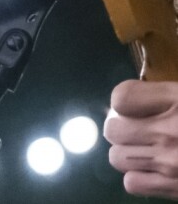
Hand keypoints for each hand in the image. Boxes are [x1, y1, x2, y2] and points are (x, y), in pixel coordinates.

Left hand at [104, 79, 177, 199]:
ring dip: (127, 153)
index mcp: (176, 101)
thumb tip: (125, 99)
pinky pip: (131, 183)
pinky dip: (138, 176)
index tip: (137, 106)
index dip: (124, 102)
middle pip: (112, 129)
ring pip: (117, 157)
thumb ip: (160, 94)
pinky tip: (153, 169)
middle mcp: (168, 133)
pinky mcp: (173, 190)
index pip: (121, 98)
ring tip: (147, 149)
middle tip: (140, 128)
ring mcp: (169, 164)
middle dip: (122, 128)